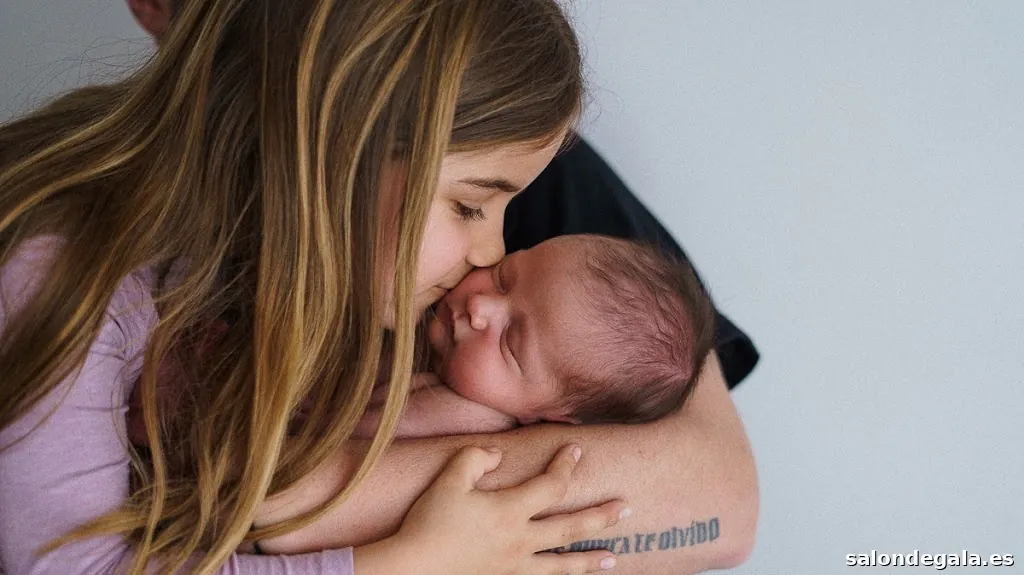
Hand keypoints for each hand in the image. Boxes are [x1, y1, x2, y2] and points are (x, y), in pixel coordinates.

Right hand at [355, 444, 626, 574]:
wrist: (414, 568)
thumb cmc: (429, 522)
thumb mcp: (449, 479)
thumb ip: (475, 458)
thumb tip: (497, 454)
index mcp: (510, 510)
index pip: (551, 485)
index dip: (566, 466)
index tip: (576, 450)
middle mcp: (520, 540)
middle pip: (570, 526)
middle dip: (600, 516)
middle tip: (626, 507)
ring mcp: (514, 565)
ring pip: (562, 564)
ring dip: (590, 560)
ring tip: (613, 558)